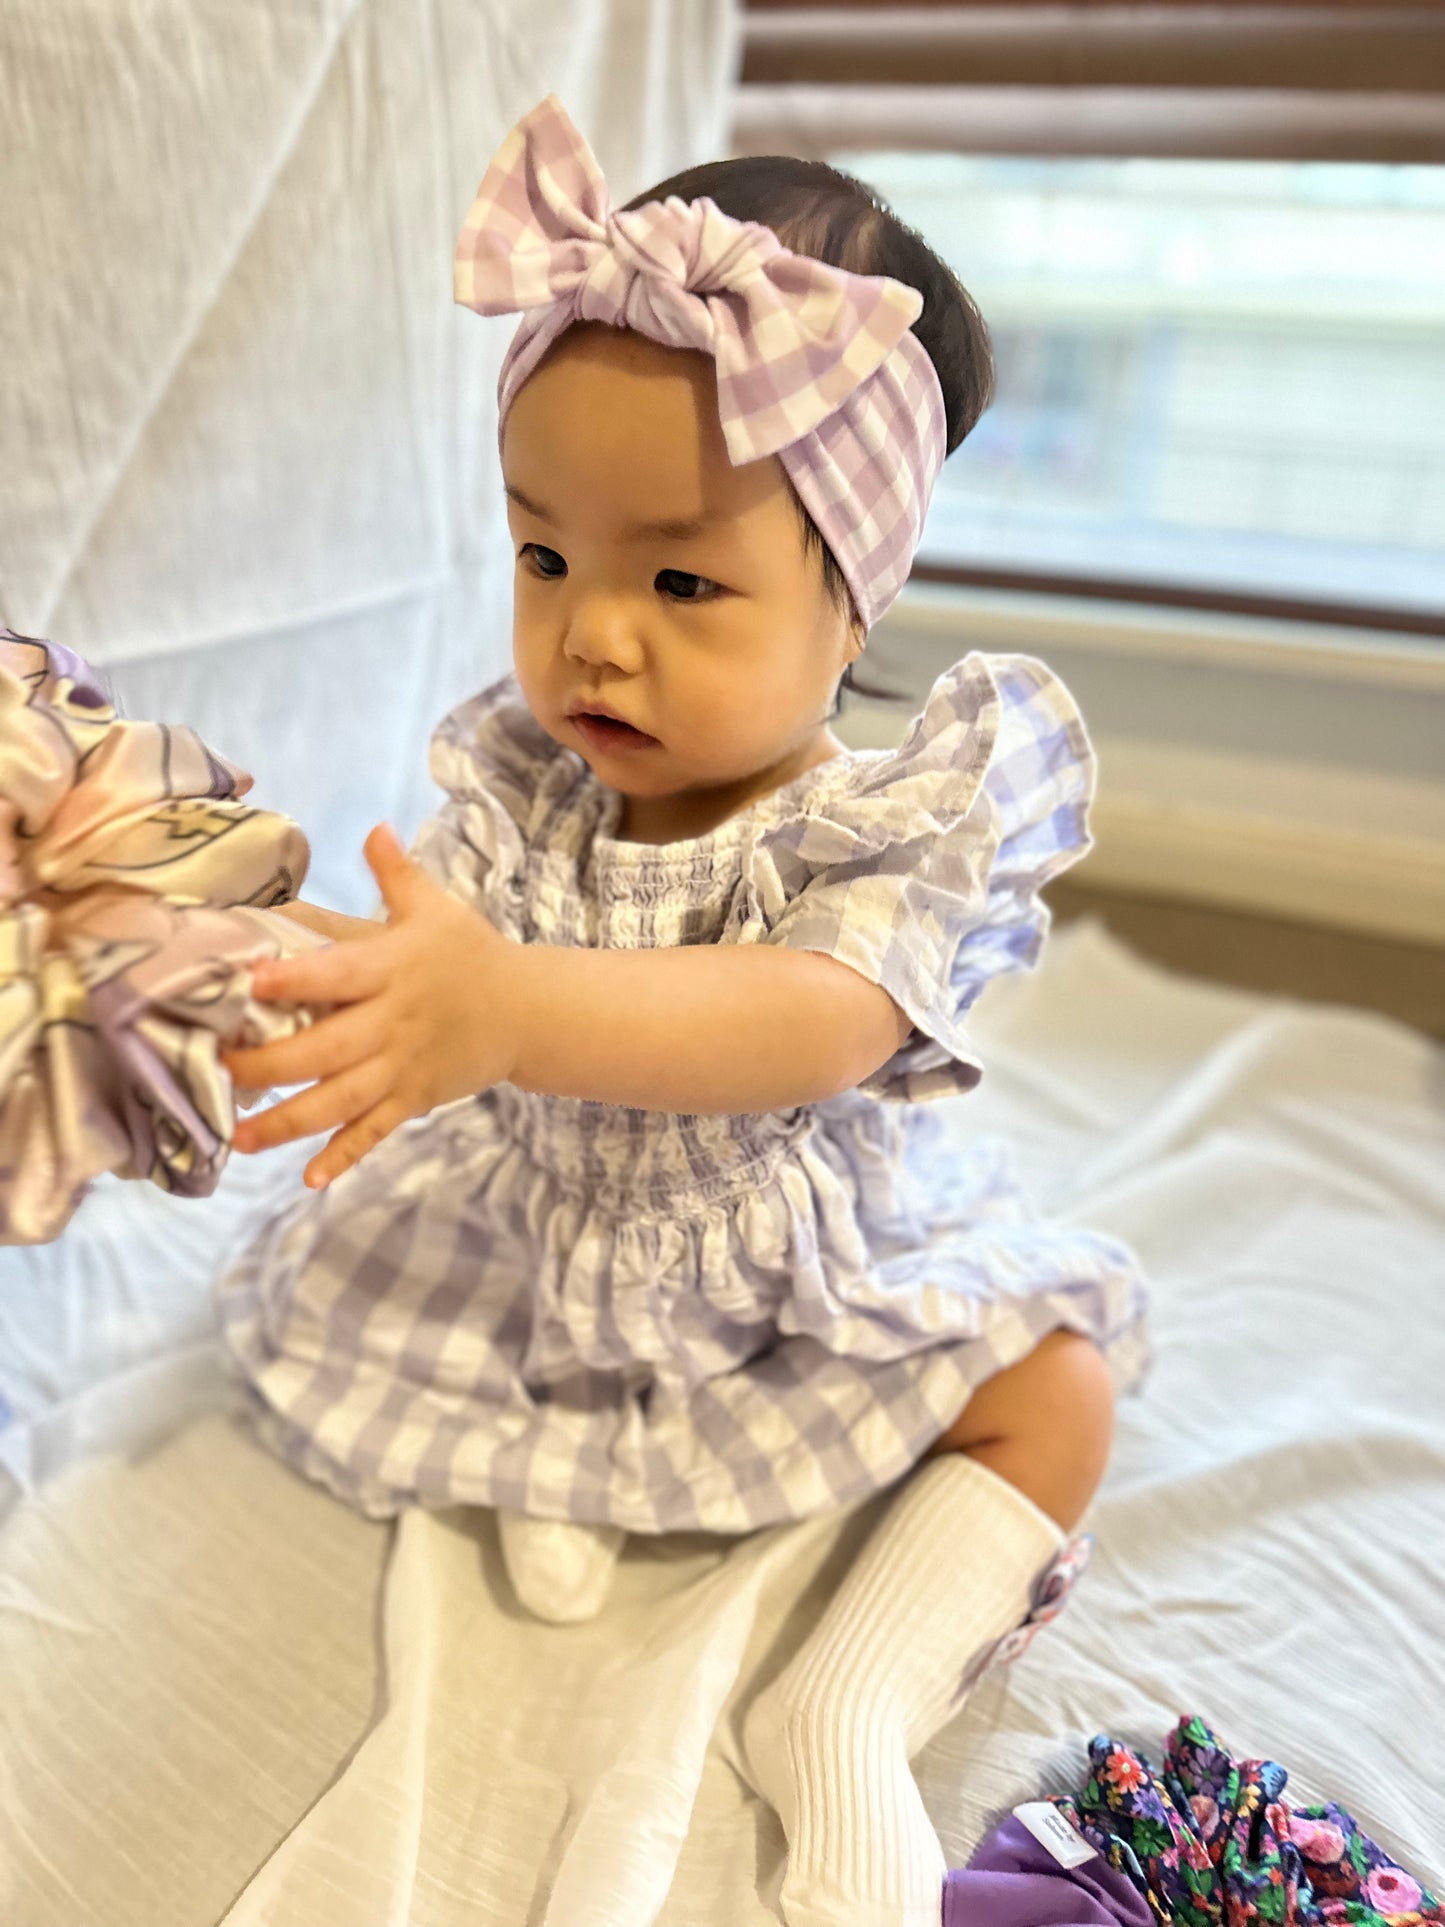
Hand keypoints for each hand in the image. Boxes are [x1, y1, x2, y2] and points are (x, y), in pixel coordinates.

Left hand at [221, 824, 520, 1188]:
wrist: (529, 1010)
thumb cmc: (470, 954)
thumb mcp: (436, 909)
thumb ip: (397, 874)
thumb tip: (375, 829)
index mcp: (392, 970)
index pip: (337, 974)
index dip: (294, 980)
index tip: (249, 983)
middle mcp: (393, 1023)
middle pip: (326, 1050)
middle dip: (269, 1064)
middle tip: (218, 1069)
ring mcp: (404, 1067)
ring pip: (340, 1100)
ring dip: (288, 1122)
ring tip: (238, 1136)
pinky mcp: (415, 1099)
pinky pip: (375, 1132)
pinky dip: (344, 1157)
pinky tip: (309, 1180)